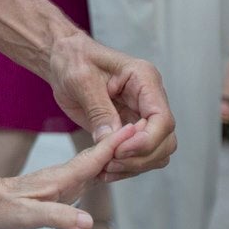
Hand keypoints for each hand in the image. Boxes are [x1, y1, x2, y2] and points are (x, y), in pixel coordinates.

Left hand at [0, 123, 138, 228]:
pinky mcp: (62, 183)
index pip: (95, 158)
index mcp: (62, 177)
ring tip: (142, 141)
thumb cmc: (0, 209)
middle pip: (103, 156)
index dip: (118, 145)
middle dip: (126, 144)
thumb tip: (87, 222)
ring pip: (99, 160)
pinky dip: (106, 162)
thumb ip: (56, 217)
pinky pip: (91, 169)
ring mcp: (65, 177)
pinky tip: (114, 163)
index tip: (140, 129)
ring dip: (119, 151)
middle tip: (154, 130)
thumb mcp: (26, 216)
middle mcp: (66, 173)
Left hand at [47, 32, 176, 176]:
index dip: (146, 141)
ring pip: (156, 152)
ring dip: (134, 165)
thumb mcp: (80, 79)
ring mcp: (142, 115)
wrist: (63, 59)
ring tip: (104, 168)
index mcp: (144, 79)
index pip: (162, 119)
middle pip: (165, 140)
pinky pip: (139, 155)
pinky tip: (104, 169)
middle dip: (140, 157)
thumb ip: (98, 109)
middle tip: (109, 162)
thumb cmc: (72, 59)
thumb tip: (111, 141)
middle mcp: (149, 99)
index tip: (120, 151)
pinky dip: (126, 166)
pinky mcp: (129, 129)